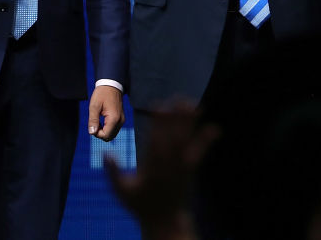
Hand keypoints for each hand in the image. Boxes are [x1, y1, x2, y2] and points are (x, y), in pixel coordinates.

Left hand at [88, 85, 124, 141]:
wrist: (111, 85)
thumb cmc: (102, 94)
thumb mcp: (94, 106)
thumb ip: (93, 120)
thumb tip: (92, 133)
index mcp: (114, 118)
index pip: (105, 135)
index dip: (96, 133)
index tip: (93, 124)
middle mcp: (120, 121)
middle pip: (109, 137)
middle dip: (100, 134)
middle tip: (95, 123)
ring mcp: (122, 120)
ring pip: (112, 134)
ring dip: (104, 131)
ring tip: (98, 121)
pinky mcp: (121, 119)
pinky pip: (114, 129)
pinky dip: (107, 128)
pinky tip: (102, 120)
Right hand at [105, 103, 217, 239]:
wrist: (165, 220)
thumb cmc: (140, 205)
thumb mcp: (123, 191)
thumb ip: (113, 173)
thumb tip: (105, 154)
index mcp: (152, 168)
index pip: (156, 141)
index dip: (158, 123)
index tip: (159, 106)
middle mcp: (169, 165)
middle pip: (174, 137)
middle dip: (176, 118)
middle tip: (179, 99)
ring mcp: (181, 167)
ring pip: (186, 142)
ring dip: (190, 124)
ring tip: (195, 106)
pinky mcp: (190, 170)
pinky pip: (199, 153)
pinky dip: (206, 140)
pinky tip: (215, 129)